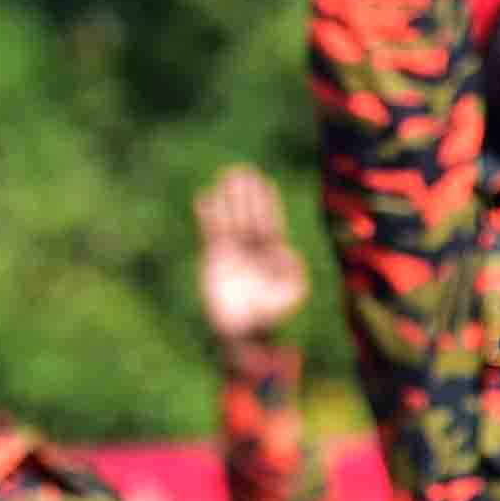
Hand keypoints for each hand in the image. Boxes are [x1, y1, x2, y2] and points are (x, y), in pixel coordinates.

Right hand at [191, 164, 312, 351]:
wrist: (243, 330)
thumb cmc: (271, 314)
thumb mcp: (292, 293)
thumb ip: (295, 272)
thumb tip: (289, 252)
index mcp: (274, 253)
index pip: (270, 221)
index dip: (266, 202)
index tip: (264, 182)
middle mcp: (253, 248)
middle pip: (249, 214)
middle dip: (246, 194)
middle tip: (242, 170)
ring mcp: (233, 251)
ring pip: (230, 218)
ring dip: (227, 199)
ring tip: (224, 176)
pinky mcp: (214, 258)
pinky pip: (210, 232)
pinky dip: (207, 215)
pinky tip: (204, 197)